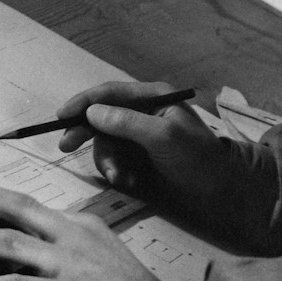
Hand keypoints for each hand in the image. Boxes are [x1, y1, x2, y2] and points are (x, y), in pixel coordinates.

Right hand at [55, 80, 234, 205]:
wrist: (219, 188)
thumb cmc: (197, 156)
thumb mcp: (163, 136)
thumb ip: (127, 122)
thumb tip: (93, 112)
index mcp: (152, 97)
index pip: (110, 93)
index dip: (84, 102)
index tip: (62, 115)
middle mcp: (144, 112)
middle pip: (102, 117)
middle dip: (85, 133)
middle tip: (65, 146)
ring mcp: (141, 135)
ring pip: (106, 143)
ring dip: (107, 161)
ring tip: (119, 177)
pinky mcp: (140, 157)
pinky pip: (116, 160)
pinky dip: (117, 171)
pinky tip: (129, 181)